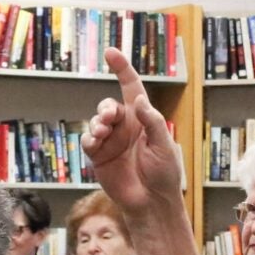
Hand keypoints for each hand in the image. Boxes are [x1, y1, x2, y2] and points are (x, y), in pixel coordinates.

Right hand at [80, 47, 183, 215]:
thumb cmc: (164, 174)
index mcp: (142, 120)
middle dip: (106, 108)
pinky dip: (90, 138)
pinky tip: (97, 142)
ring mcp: (111, 142)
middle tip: (110, 117)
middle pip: (108, 105)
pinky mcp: (99, 157)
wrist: (152, 202)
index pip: (130, 88)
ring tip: (103, 132)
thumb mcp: (164, 145)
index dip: (121, 69)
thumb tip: (139, 100)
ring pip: (96, 121)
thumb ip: (153, 122)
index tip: (111, 52)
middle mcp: (125, 127)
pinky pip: (89, 140)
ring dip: (98, 123)